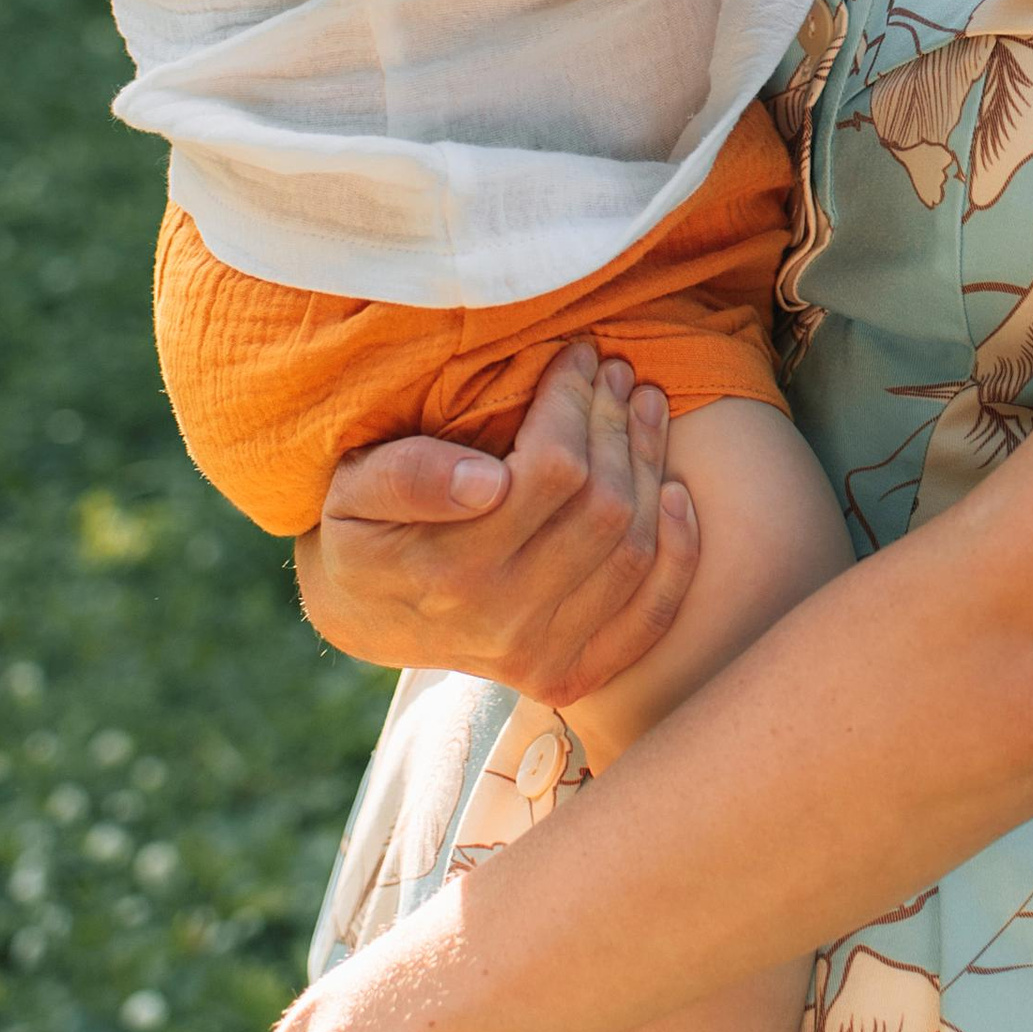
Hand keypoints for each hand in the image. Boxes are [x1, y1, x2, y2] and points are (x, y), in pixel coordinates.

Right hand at [295, 345, 699, 706]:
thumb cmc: (361, 532)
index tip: (577, 356)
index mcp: (449, 573)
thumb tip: (485, 479)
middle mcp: (504, 625)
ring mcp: (542, 657)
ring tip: (644, 405)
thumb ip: (408, 477)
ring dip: (650, 466)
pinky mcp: (570, 675)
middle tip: (616, 370)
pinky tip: (677, 493)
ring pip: (632, 549)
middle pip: (603, 506)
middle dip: (616, 424)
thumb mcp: (354, 491)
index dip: (575, 403)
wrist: (363, 616)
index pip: (552, 470)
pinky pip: (649, 618)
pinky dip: (678, 555)